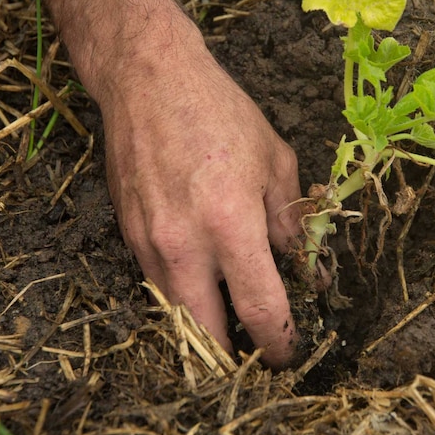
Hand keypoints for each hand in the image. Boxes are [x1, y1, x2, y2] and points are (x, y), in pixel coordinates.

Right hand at [98, 32, 301, 367]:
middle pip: (206, 334)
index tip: (290, 352)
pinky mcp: (127, 235)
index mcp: (231, 225)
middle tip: (257, 348)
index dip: (281, 343)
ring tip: (233, 314)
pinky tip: (205, 275)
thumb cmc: (220, 113)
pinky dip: (183, 294)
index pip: (260, 310)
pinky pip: (157, 284)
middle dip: (234, 354)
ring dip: (205, 325)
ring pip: (177, 314)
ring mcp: (149, 242)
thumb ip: (290, 223)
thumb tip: (307, 269)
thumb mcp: (274, 161)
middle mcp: (185, 244)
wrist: (149, 80)